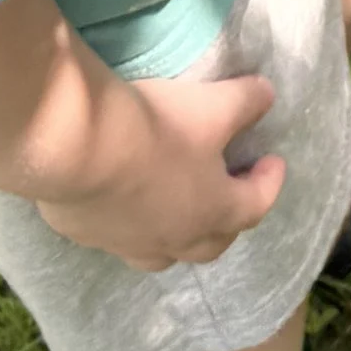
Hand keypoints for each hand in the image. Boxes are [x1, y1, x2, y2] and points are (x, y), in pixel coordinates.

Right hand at [36, 68, 286, 270]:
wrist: (77, 148)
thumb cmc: (157, 129)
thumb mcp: (213, 106)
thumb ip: (246, 102)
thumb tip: (267, 97)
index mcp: (213, 211)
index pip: (256, 205)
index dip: (269, 183)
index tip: (274, 163)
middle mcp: (174, 240)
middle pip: (212, 243)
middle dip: (229, 220)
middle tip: (231, 191)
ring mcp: (128, 244)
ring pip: (164, 253)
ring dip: (179, 235)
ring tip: (179, 209)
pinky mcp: (88, 235)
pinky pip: (118, 238)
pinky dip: (130, 225)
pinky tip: (123, 201)